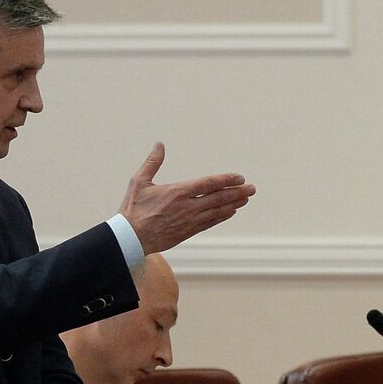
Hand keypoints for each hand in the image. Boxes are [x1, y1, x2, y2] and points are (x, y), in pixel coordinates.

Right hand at [119, 142, 255, 254]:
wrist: (130, 239)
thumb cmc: (133, 209)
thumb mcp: (139, 182)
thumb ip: (152, 163)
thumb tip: (159, 144)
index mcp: (177, 192)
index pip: (209, 184)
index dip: (226, 180)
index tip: (240, 177)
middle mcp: (187, 207)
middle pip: (219, 198)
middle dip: (238, 193)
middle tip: (252, 188)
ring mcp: (189, 221)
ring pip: (217, 212)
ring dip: (233, 204)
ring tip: (245, 199)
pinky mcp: (188, 232)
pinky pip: (210, 223)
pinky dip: (222, 217)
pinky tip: (230, 212)